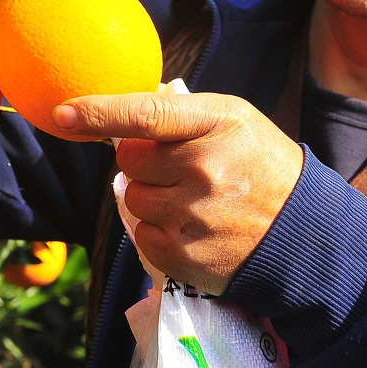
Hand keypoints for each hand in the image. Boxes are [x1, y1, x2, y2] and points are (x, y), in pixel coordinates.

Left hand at [54, 91, 303, 294]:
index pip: (146, 114)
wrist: (303, 230)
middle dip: (144, 163)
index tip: (63, 113)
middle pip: (130, 160)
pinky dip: (157, 232)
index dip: (99, 113)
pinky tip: (191, 228)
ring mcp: (196, 215)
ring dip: (151, 198)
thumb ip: (180, 114)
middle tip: (179, 169)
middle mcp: (205, 168)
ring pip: (133, 199)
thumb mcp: (233, 120)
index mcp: (217, 123)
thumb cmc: (259, 164)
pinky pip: (142, 236)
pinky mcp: (187, 256)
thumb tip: (119, 111)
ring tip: (191, 201)